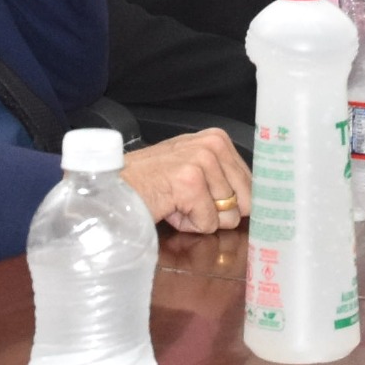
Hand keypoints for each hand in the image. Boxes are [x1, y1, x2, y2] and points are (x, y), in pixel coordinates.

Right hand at [122, 127, 250, 232]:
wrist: (114, 188)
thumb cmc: (149, 182)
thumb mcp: (191, 169)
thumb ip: (222, 180)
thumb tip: (251, 205)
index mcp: (217, 139)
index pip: (251, 183)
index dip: (234, 203)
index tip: (218, 206)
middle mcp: (213, 145)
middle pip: (243, 201)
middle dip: (216, 212)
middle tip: (186, 201)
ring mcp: (202, 162)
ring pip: (225, 215)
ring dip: (198, 218)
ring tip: (174, 202)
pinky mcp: (191, 182)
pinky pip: (207, 223)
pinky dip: (188, 225)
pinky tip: (170, 208)